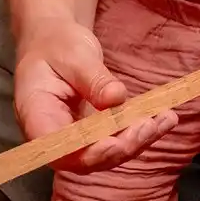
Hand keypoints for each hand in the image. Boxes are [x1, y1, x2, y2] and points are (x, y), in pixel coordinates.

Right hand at [12, 15, 176, 172]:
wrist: (55, 42)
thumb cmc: (56, 44)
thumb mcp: (74, 53)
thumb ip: (93, 78)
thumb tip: (116, 98)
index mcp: (35, 113)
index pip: (54, 147)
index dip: (83, 152)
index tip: (113, 143)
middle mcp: (51, 134)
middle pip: (83, 158)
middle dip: (120, 147)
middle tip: (148, 126)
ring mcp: (72, 138)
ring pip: (104, 155)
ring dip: (136, 142)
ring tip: (163, 120)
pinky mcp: (92, 135)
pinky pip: (115, 142)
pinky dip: (140, 134)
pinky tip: (164, 119)